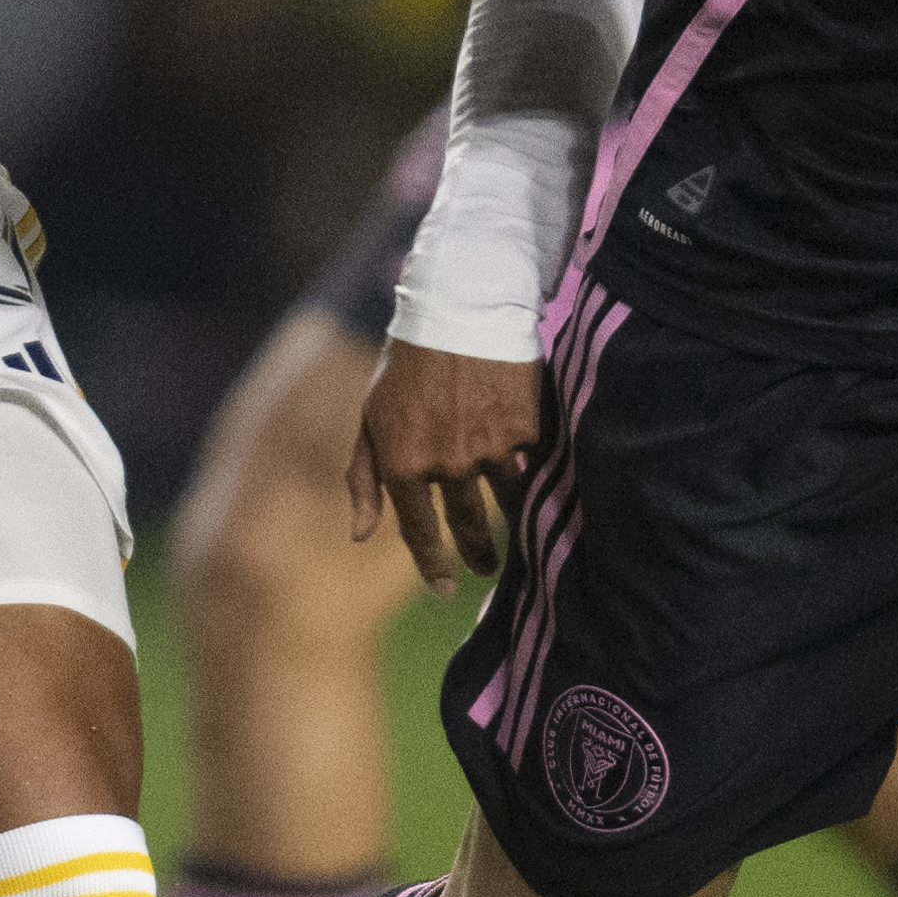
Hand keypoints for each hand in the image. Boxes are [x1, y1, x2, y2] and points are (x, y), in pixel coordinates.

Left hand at [349, 337, 540, 585]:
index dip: (433, 565)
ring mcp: (489, 449)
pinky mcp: (525, 430)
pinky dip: (530, 471)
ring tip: (518, 536)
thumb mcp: (371, 418)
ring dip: (511, 525)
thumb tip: (361, 536)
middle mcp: (446, 464)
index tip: (445, 588)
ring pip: (504, 501)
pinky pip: (529, 463)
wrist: (459, 308)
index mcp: (403, 463)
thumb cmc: (405, 362)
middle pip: (466, 525)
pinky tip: (536, 478)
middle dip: (476, 555)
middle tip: (484, 570)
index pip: (419, 530)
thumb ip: (364, 479)